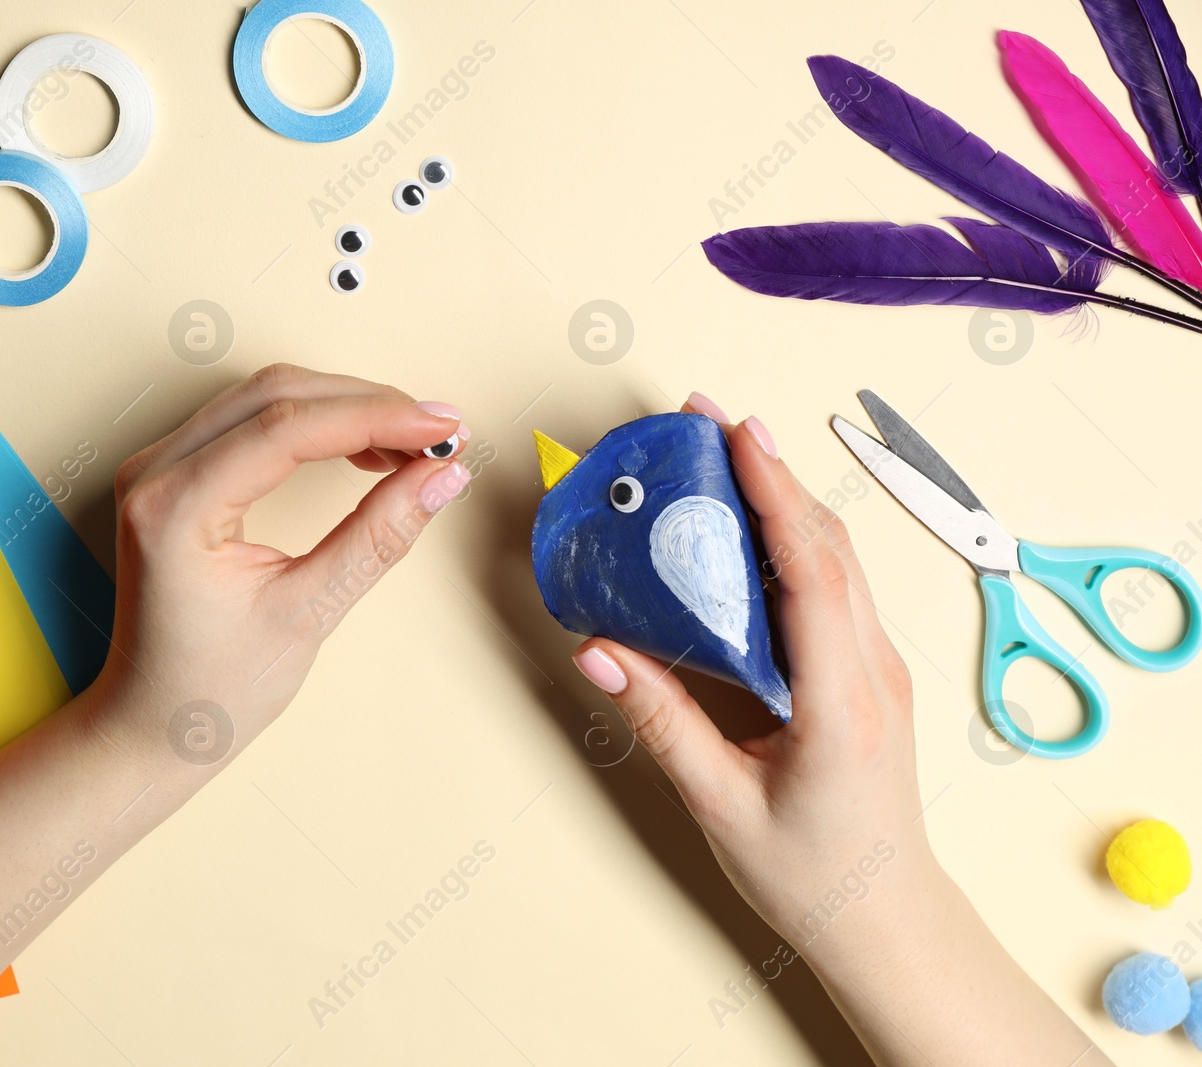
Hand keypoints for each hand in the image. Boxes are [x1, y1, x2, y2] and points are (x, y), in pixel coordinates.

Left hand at [84, 363, 472, 765]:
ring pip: (266, 398)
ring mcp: (158, 468)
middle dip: (369, 404)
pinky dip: (315, 425)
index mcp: (174, 509)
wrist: (148, 726)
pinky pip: (251, 421)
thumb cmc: (211, 690)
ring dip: (346, 408)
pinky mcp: (175, 474)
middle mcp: (154, 473)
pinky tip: (366, 450)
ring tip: (414, 445)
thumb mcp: (306, 616)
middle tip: (441, 434)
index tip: (444, 429)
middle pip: (276, 395)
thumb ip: (377, 538)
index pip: (287, 429)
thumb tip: (442, 478)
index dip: (377, 416)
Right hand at [571, 394, 939, 952]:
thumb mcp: (720, 804)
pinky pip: (835, 587)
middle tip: (706, 420)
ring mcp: (878, 669)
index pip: (812, 570)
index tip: (736, 432)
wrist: (886, 921)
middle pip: (829, 543)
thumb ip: (660, 721)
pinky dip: (794, 540)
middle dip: (770, 470)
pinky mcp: (868, 674)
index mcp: (841, 702)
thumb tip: (597, 651)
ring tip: (723, 453)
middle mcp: (872, 671)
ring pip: (837, 559)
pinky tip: (751, 526)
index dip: (774, 493)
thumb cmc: (812, 876)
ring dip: (784, 498)